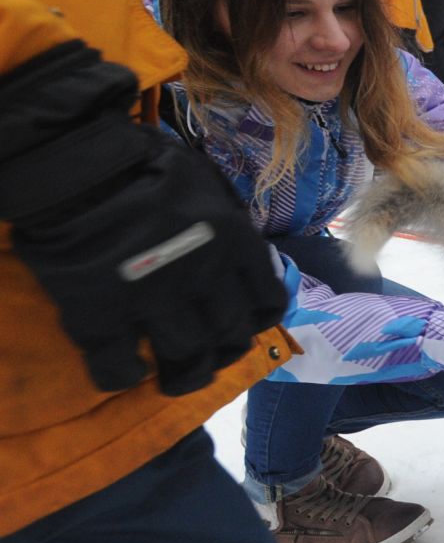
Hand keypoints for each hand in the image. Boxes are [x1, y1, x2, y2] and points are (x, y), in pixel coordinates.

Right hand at [0, 49, 285, 395]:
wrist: (76, 164)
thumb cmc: (144, 162)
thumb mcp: (207, 185)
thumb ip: (227, 224)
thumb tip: (239, 256)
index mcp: (235, 243)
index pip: (268, 301)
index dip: (258, 321)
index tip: (246, 326)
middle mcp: (205, 276)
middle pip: (230, 336)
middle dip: (224, 353)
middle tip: (210, 358)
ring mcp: (153, 299)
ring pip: (187, 359)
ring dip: (184, 377)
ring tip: (173, 380)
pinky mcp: (100, 314)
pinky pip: (118, 366)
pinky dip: (123, 375)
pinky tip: (124, 370)